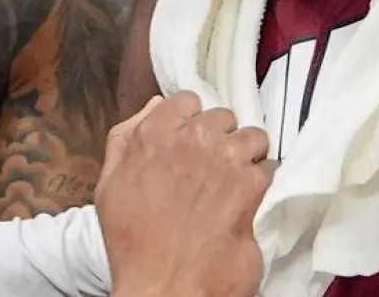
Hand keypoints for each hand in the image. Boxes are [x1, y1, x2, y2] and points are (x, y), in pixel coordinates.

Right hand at [97, 93, 272, 296]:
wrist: (164, 286)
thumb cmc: (132, 242)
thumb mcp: (109, 185)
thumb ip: (127, 138)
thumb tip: (156, 106)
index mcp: (153, 133)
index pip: (187, 100)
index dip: (192, 121)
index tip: (191, 143)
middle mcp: (193, 138)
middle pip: (222, 117)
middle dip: (220, 139)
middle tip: (212, 169)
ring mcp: (226, 159)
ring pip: (252, 137)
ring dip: (246, 155)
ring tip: (235, 183)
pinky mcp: (252, 185)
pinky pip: (268, 167)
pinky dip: (262, 182)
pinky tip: (247, 202)